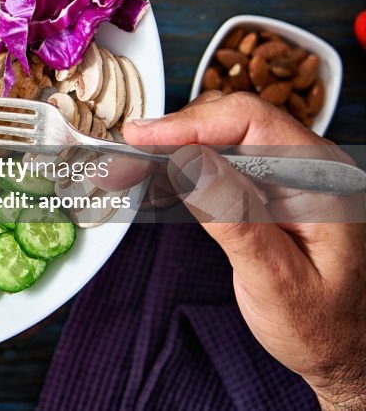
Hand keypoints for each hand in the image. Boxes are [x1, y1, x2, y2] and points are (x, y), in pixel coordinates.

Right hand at [124, 92, 365, 409]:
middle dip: (176, 131)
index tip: (142, 138)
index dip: (189, 125)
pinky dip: (188, 162)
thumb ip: (236, 219)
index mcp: (324, 179)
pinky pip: (226, 158)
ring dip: (177, 145)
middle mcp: (312, 165)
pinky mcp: (273, 186)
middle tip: (127, 152)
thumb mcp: (275, 280)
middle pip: (233, 119)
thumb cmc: (323, 327)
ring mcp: (293, 174)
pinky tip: (161, 177)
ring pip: (225, 134)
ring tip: (135, 164)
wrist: (347, 351)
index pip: (250, 121)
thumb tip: (191, 163)